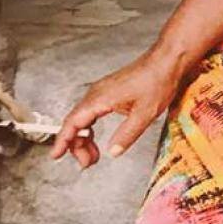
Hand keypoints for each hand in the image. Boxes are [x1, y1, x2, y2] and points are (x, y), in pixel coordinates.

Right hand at [51, 49, 183, 167]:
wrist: (167, 61)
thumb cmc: (158, 80)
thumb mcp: (145, 113)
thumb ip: (127, 135)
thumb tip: (113, 152)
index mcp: (100, 98)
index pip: (73, 123)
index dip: (63, 141)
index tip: (55, 155)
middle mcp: (96, 94)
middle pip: (75, 123)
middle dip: (77, 145)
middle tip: (87, 162)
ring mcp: (102, 91)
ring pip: (84, 118)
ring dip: (85, 138)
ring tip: (93, 155)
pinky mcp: (110, 92)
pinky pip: (92, 112)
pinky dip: (92, 128)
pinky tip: (99, 137)